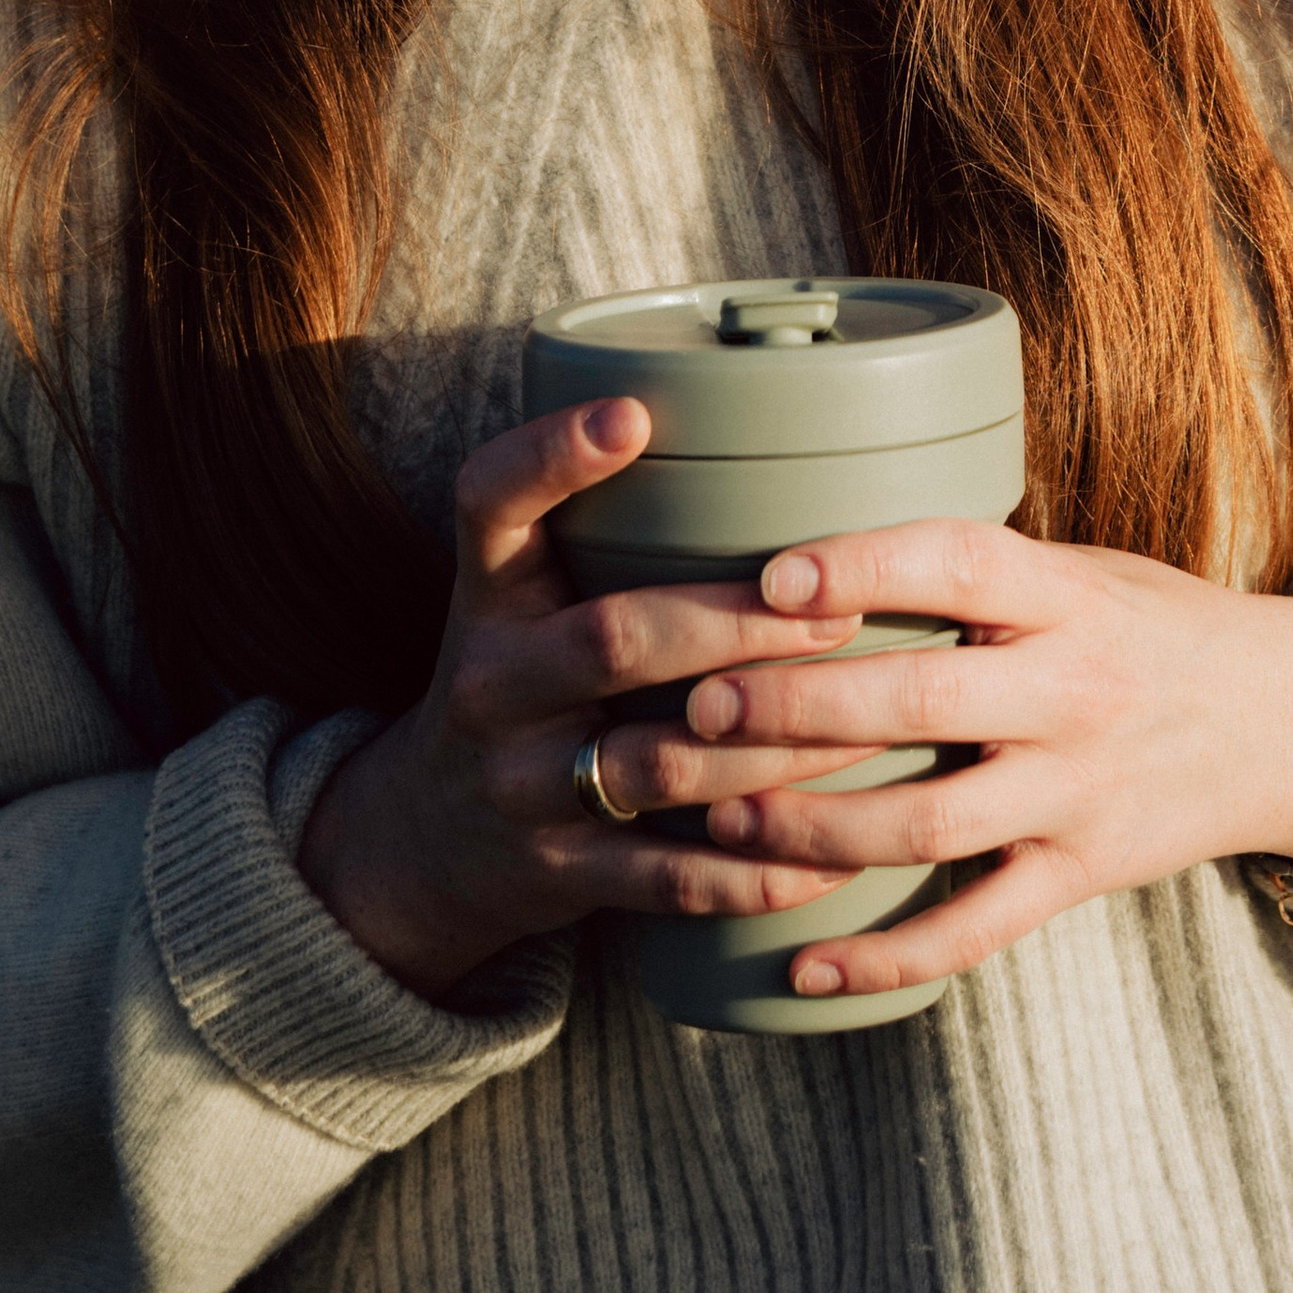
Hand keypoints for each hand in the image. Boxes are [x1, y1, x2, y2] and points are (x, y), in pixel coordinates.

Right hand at [297, 399, 888, 1002]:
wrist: (419, 843)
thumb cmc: (519, 678)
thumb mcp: (518, 593)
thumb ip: (601, 526)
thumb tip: (773, 430)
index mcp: (489, 592)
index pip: (488, 501)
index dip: (552, 455)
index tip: (634, 414)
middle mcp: (494, 682)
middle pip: (615, 641)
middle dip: (736, 625)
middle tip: (843, 613)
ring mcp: (522, 784)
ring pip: (657, 764)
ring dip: (773, 748)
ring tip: (872, 726)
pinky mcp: (556, 872)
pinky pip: (666, 877)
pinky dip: (754, 872)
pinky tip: (833, 860)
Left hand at [679, 521, 1292, 1005]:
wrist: (1289, 719)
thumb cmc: (1156, 626)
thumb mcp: (1087, 568)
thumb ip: (979, 570)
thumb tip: (817, 552)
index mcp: (1070, 596)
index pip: (959, 561)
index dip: (862, 566)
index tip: (769, 579)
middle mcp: (1075, 690)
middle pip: (922, 701)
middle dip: (798, 710)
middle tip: (700, 711)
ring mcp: (1079, 791)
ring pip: (930, 825)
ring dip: (814, 830)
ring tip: (719, 822)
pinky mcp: (1081, 875)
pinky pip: (974, 931)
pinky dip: (885, 957)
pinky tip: (802, 966)